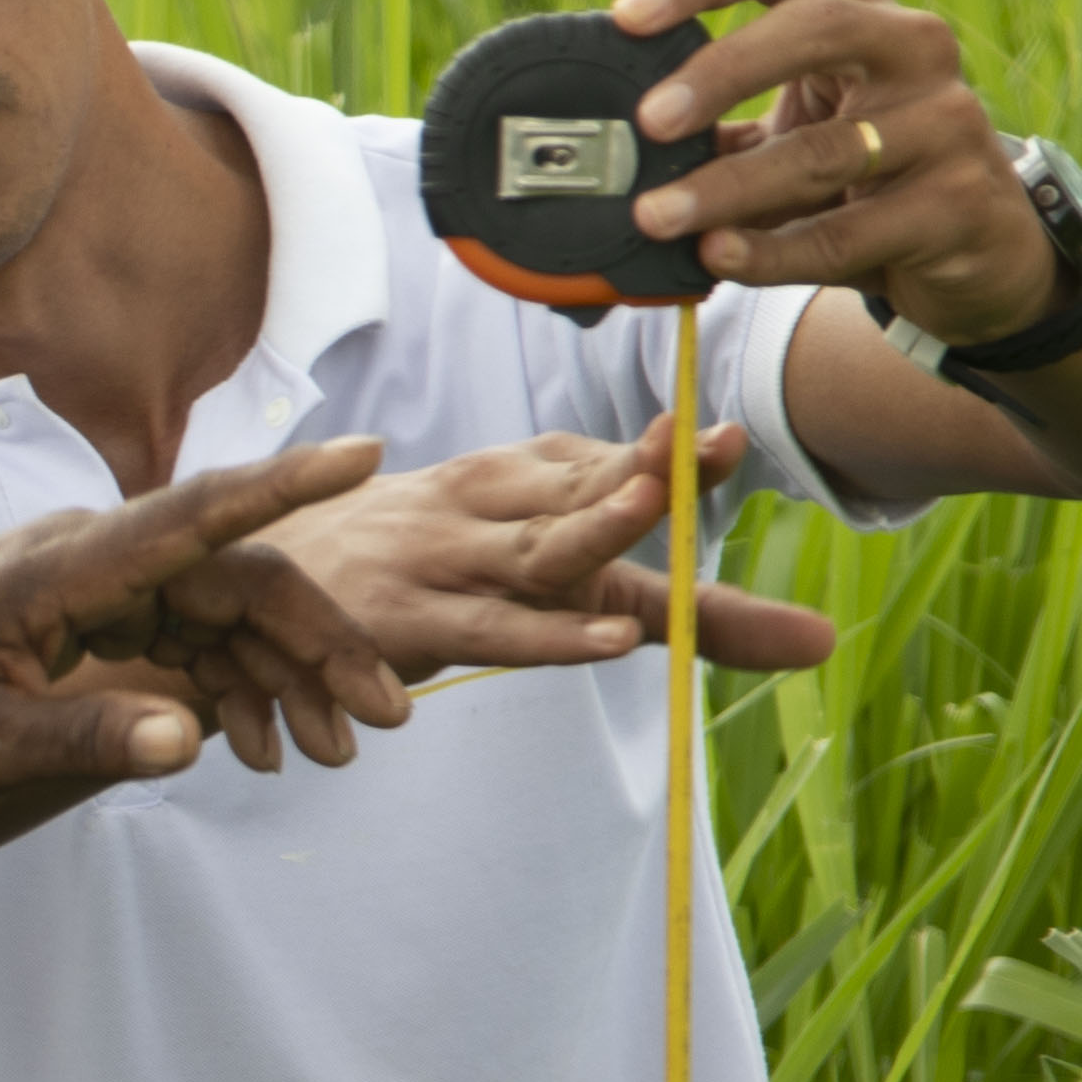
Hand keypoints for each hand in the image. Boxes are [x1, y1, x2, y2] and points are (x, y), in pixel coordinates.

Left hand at [0, 442, 419, 795]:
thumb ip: (76, 738)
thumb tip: (187, 742)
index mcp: (63, 567)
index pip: (194, 514)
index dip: (285, 487)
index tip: (365, 454)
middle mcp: (89, 558)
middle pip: (235, 579)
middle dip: (320, 644)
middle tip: (386, 723)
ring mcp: (92, 583)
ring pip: (221, 611)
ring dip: (284, 676)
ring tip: (337, 752)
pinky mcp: (88, 615)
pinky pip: (185, 637)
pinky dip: (230, 687)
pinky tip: (257, 746)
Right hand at [259, 425, 841, 680]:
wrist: (258, 589)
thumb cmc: (418, 573)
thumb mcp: (540, 574)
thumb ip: (682, 610)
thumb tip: (824, 643)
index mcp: (515, 478)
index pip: (605, 462)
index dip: (666, 452)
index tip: (728, 439)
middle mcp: (484, 506)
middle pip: (579, 490)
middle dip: (645, 470)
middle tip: (715, 446)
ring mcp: (443, 561)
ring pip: (536, 548)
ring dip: (592, 524)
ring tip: (652, 506)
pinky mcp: (410, 624)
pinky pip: (491, 630)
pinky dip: (549, 634)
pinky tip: (606, 639)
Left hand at [607, 0, 1068, 349]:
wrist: (979, 249)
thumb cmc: (862, 178)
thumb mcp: (794, 133)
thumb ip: (718, 130)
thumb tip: (603, 151)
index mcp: (856, 10)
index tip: (626, 16)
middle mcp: (910, 46)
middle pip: (814, 26)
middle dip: (723, 71)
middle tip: (647, 121)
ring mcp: (945, 121)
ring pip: (824, 150)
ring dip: (728, 188)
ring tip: (656, 216)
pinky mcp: (959, 202)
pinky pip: (849, 232)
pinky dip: (774, 252)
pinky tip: (718, 259)